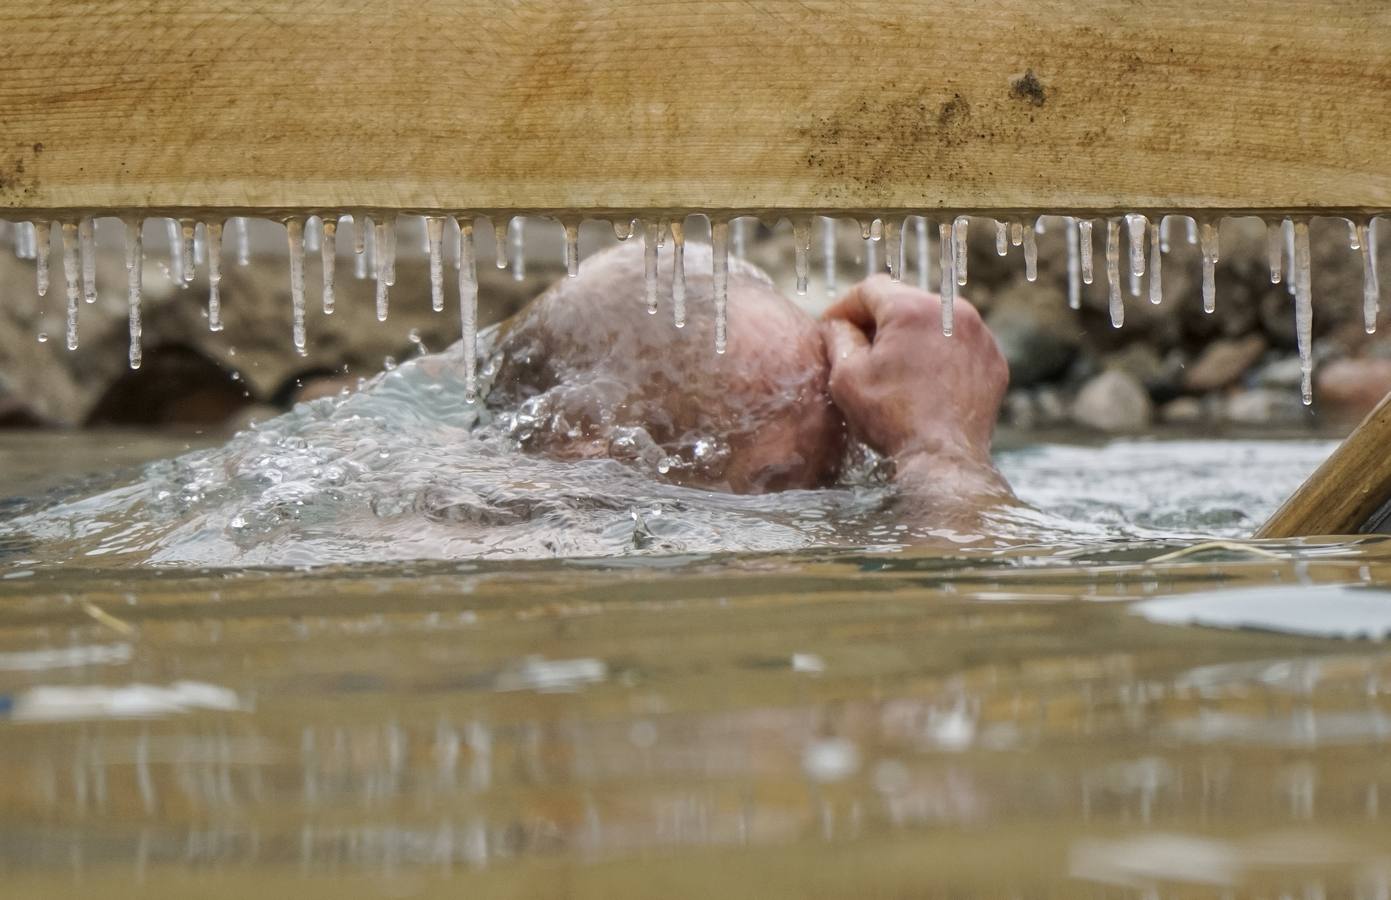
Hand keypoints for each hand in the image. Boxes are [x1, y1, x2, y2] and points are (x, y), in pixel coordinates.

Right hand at [821, 276, 1012, 504]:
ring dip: (910, 336)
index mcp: (912, 309)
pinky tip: (923, 381)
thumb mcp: (847, 376)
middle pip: (904, 300)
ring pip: (934, 321)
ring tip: (892, 367)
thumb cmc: (891, 419)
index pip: (870, 289)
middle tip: (858, 348)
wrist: (942, 460)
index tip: (832, 327)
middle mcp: (953, 310)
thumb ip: (838, 337)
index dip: (845, 306)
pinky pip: (958, 344)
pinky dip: (939, 354)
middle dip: (878, 320)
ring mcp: (979, 334)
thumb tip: (837, 323)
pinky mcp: (993, 359)